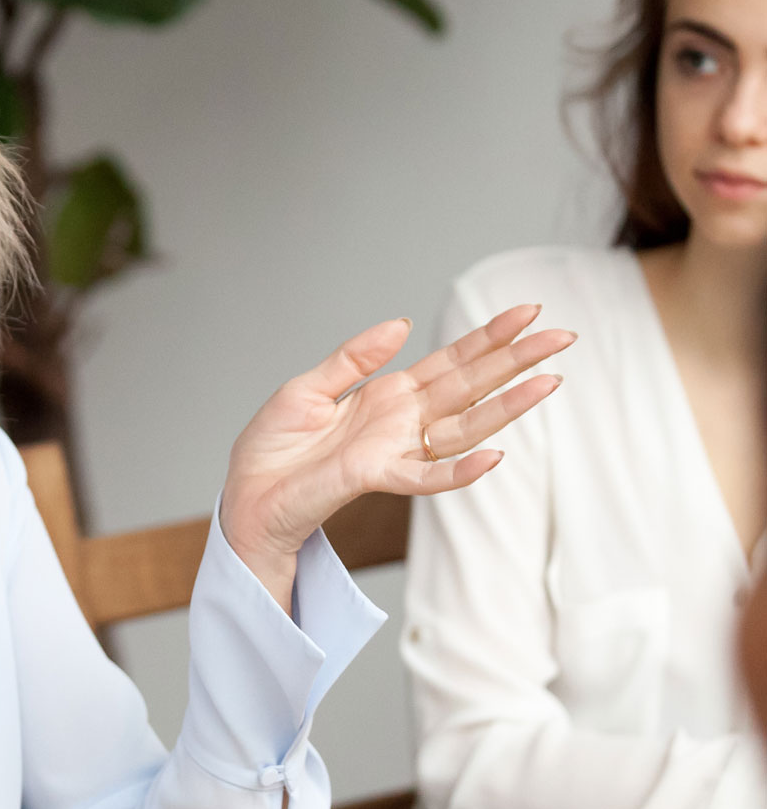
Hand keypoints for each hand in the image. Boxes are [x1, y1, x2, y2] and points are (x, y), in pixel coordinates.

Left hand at [219, 304, 573, 585]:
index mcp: (387, 395)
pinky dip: (460, 470)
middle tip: (563, 336)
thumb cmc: (272, 450)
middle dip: (515, 361)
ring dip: (507, 408)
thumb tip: (401, 323)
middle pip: (470, 387)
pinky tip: (495, 456)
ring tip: (550, 382)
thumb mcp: (307, 388)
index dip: (488, 338)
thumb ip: (352, 358)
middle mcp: (400, 422)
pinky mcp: (375, 477)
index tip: (528, 312)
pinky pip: (427, 478)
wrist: (246, 497)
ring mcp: (394, 451)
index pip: (449, 362)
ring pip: (463, 428)